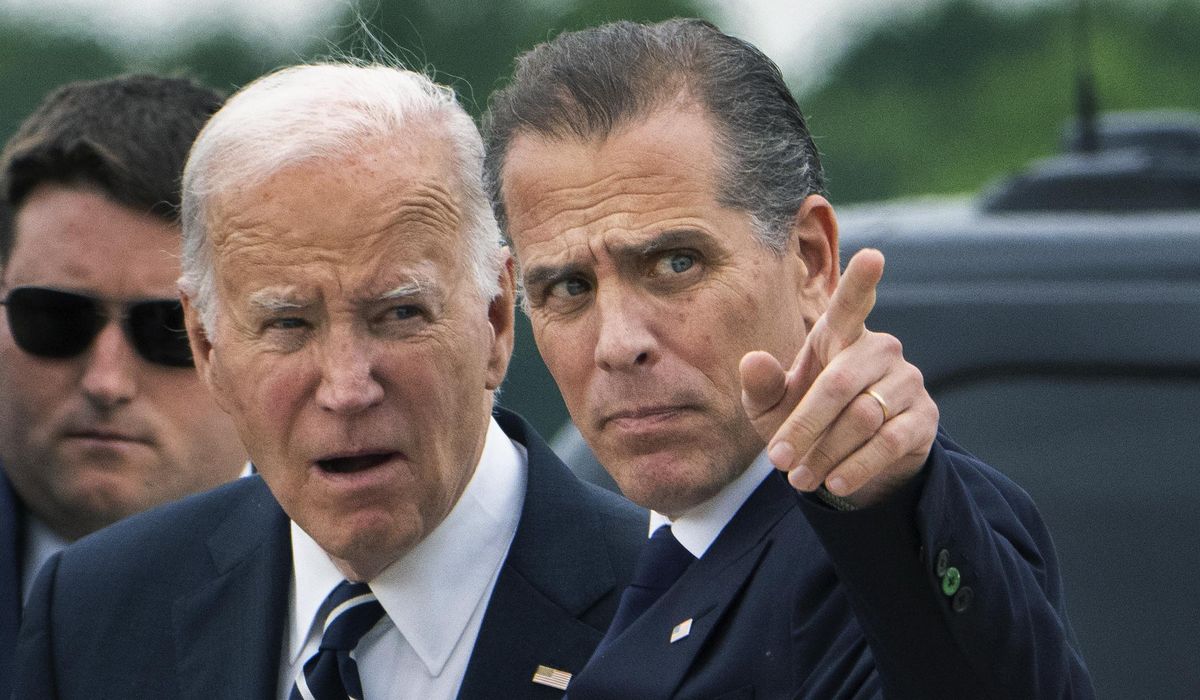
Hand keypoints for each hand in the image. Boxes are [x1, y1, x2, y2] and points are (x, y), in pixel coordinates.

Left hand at [739, 249, 937, 506]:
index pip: (852, 303)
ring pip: (863, 417)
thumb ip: (761, 386)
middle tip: (777, 461)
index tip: (874, 255)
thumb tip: (753, 360)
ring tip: (800, 479)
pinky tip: (835, 483)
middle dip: (803, 427)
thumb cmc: (804, 419)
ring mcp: (906, 381)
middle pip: (838, 385)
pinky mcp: (924, 417)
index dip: (862, 281)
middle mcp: (879, 350)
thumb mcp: (772, 408)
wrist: (848, 462)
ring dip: (826, 453)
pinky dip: (857, 466)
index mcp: (839, 335)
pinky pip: (889, 441)